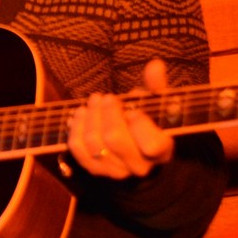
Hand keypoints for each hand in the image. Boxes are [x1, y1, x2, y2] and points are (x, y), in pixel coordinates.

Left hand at [66, 59, 173, 178]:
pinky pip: (79, 151)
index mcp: (161, 151)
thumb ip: (156, 86)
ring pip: (95, 145)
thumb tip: (155, 65)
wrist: (138, 150)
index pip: (151, 145)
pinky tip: (80, 114)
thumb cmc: (149, 121)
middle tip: (107, 97)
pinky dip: (76, 129)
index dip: (140, 125)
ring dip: (91, 117)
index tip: (132, 109)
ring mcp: (116, 171)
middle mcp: (139, 166)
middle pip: (115, 140)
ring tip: (94, 100)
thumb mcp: (156, 104)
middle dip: (107, 113)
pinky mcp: (96, 170)